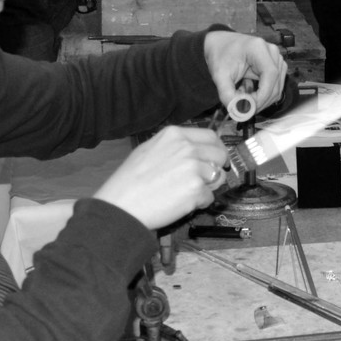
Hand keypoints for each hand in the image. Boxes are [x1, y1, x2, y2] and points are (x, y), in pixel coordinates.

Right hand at [92, 126, 231, 229]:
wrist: (121, 206)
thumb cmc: (129, 182)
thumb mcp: (148, 150)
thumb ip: (174, 147)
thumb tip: (196, 152)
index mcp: (174, 135)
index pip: (210, 136)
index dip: (216, 148)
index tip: (216, 158)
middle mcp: (187, 147)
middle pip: (219, 154)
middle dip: (217, 167)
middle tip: (207, 180)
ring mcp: (193, 167)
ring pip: (217, 176)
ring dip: (208, 187)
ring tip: (187, 193)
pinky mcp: (197, 189)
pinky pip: (210, 196)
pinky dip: (200, 203)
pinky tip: (181, 204)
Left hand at [204, 30, 287, 119]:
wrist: (220, 46)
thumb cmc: (220, 56)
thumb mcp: (219, 75)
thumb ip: (227, 94)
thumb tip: (238, 111)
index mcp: (258, 48)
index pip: (270, 74)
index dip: (262, 95)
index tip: (249, 107)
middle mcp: (272, 52)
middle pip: (275, 84)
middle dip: (260, 101)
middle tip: (243, 108)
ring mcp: (277, 59)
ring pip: (276, 90)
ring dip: (260, 99)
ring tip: (242, 95)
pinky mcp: (277, 67)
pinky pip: (275, 88)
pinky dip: (262, 95)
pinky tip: (247, 91)